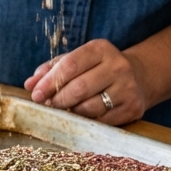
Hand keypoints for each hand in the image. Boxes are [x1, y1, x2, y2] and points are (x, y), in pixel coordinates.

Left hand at [24, 39, 149, 124]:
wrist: (139, 77)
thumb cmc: (99, 68)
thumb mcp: (78, 60)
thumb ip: (53, 69)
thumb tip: (30, 84)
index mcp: (101, 49)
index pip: (70, 65)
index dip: (50, 82)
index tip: (36, 94)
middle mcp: (118, 66)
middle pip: (79, 88)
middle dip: (58, 100)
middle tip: (47, 105)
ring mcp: (127, 88)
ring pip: (89, 108)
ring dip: (72, 112)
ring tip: (66, 109)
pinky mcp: (133, 108)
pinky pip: (101, 121)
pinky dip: (87, 121)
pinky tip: (83, 116)